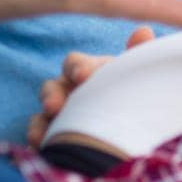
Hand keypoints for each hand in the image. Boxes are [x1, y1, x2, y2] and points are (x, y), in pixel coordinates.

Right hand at [26, 26, 155, 146]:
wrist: (139, 130)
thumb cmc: (135, 93)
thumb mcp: (138, 75)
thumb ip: (138, 54)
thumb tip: (143, 31)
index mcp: (89, 72)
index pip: (75, 63)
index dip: (77, 67)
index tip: (83, 76)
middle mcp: (69, 91)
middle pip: (52, 88)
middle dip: (51, 96)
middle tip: (53, 106)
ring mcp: (60, 116)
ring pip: (42, 116)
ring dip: (39, 123)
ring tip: (40, 136)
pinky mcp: (55, 139)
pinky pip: (42, 140)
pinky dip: (38, 144)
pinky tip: (40, 150)